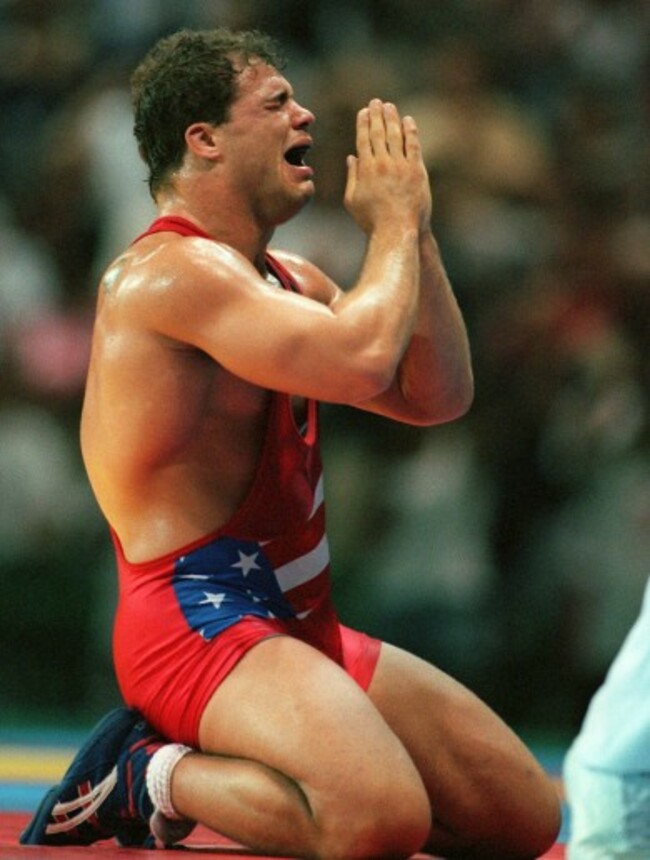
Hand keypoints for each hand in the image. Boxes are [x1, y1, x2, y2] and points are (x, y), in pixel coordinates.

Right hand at [344, 100, 431, 234]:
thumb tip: (351, 157)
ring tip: (390, 107)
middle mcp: (382, 164)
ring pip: (395, 135)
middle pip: (379, 133)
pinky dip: (410, 131)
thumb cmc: (371, 221)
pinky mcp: (416, 171)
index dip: (363, 123)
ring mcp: (400, 166)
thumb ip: (352, 177)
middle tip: (376, 102)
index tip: (363, 111)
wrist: (395, 230)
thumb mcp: (352, 201)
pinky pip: (413, 145)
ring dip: (392, 118)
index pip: (363, 139)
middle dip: (377, 115)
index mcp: (365, 169)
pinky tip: (408, 121)